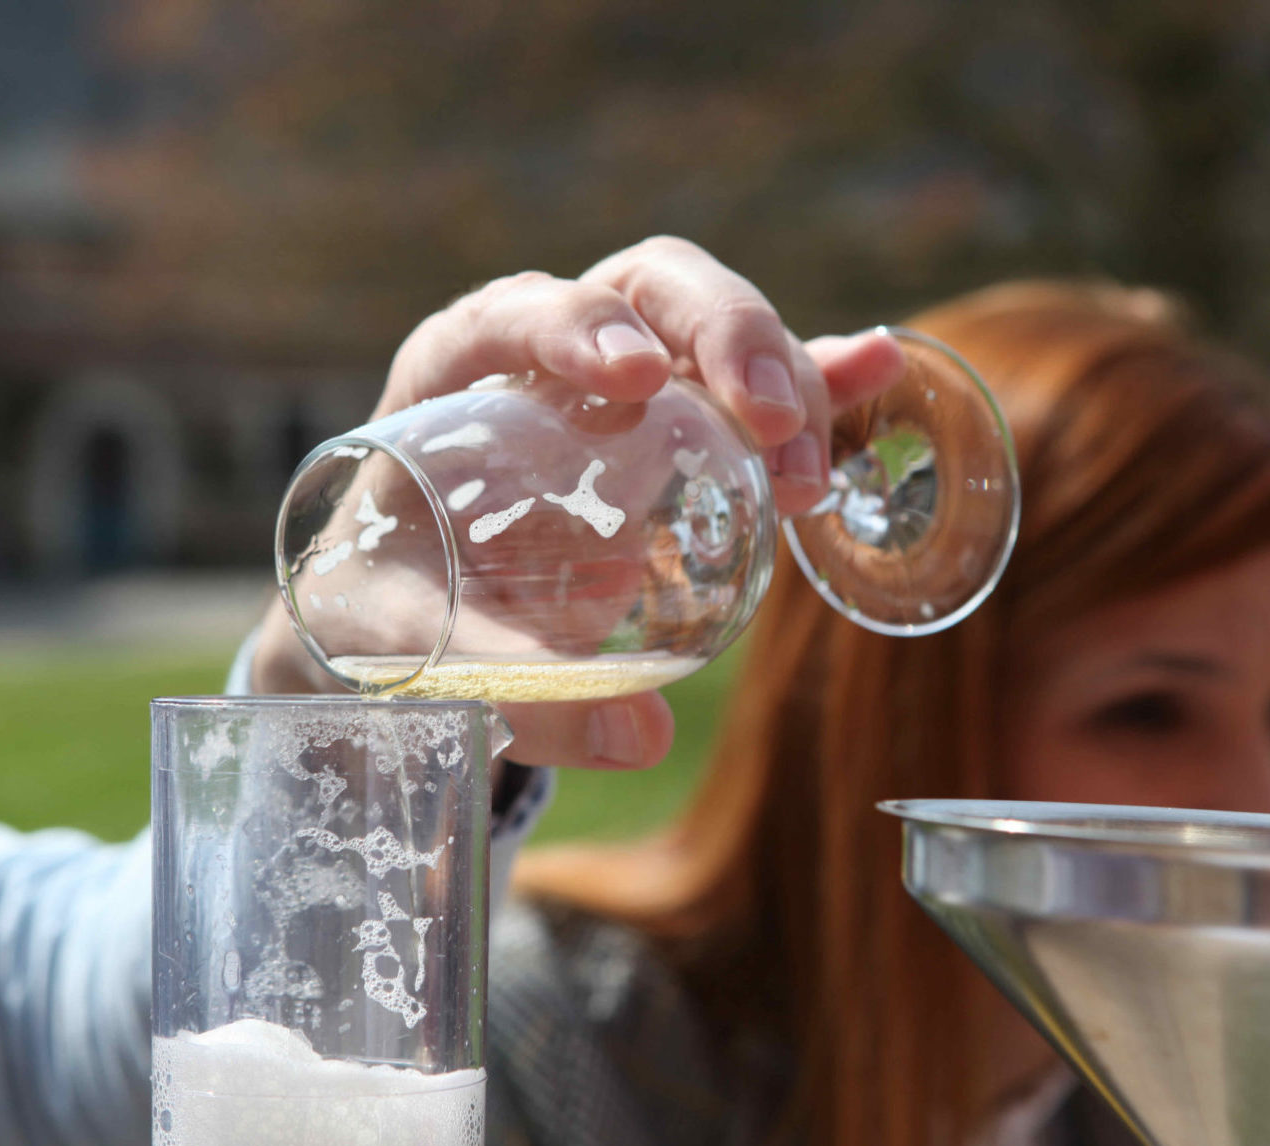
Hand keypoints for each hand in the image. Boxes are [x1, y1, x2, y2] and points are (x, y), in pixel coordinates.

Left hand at [256, 236, 905, 771]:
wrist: (407, 609)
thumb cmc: (392, 608)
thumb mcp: (420, 648)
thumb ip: (513, 686)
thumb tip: (640, 732)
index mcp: (451, 375)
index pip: (512, 312)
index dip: (573, 326)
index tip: (631, 378)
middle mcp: (542, 352)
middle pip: (642, 289)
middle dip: (717, 334)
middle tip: (767, 418)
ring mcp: (621, 379)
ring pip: (709, 324)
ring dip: (776, 377)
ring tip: (803, 473)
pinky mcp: (674, 421)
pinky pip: (751, 383)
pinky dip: (815, 373)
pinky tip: (877, 360)